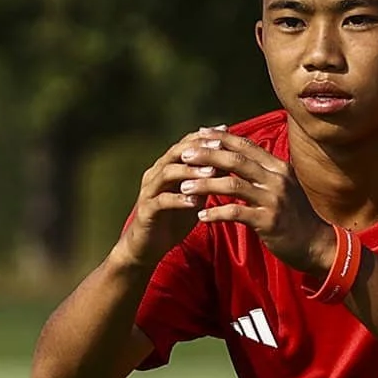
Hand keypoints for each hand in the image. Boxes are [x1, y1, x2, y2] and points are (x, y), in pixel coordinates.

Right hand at [111, 132, 214, 268]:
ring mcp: (149, 191)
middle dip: (198, 148)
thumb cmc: (174, 219)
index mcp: (168, 167)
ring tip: (211, 172)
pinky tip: (195, 202)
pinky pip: (161, 201)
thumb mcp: (196, 196)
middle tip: (219, 147)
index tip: (227, 131)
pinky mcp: (146, 211)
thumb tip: (231, 160)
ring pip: (167, 173)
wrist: (148, 246)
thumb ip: (208, 178)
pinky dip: (178, 200)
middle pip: (175, 152)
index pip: (186, 144)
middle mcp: (156, 174)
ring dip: (190, 171)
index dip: (205, 136)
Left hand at [177, 131, 338, 273]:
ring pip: (232, 184)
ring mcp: (273, 200)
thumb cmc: (295, 216)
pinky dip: (216, 213)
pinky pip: (236, 213)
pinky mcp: (268, 221)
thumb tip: (239, 157)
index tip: (200, 133)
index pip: (246, 145)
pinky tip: (201, 216)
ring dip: (205, 184)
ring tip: (184, 187)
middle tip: (183, 155)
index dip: (222, 138)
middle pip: (236, 160)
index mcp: (278, 167)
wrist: (318, 244)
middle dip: (206, 155)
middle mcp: (277, 179)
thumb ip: (263, 172)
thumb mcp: (283, 187)